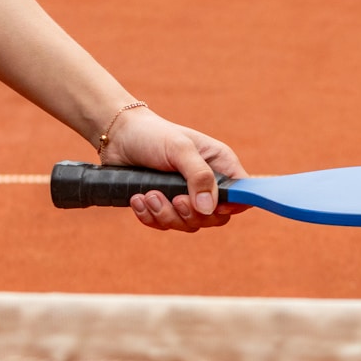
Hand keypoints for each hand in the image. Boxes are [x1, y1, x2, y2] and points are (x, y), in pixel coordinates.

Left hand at [98, 106, 249, 231]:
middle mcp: (206, 184)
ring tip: (148, 194)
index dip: (232, 206)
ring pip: (189, 224)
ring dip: (166, 214)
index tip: (213, 206)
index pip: (242, 194)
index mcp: (220, 165)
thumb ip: (198, 176)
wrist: (118, 137)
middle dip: (191, 214)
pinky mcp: (164, 207)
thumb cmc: (153, 135)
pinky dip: (150, 217)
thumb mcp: (180, 149)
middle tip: (174, 199)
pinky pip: (164, 225)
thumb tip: (209, 209)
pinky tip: (137, 199)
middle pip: (215, 217)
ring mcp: (186, 197)